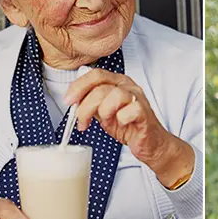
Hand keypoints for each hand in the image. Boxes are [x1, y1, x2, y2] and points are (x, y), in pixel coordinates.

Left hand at [65, 69, 193, 186]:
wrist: (150, 144)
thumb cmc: (128, 126)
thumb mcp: (103, 112)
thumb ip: (91, 103)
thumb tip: (73, 99)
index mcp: (118, 82)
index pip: (95, 74)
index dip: (78, 86)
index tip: (68, 101)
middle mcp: (129, 86)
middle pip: (101, 87)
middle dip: (85, 106)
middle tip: (81, 122)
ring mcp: (139, 98)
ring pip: (115, 96)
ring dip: (103, 112)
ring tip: (104, 123)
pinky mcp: (145, 113)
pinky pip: (130, 111)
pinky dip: (121, 119)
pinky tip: (121, 125)